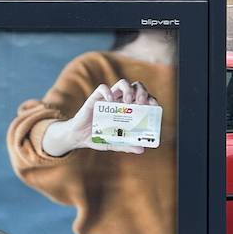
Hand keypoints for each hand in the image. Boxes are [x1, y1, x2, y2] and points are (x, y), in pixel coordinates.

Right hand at [42, 79, 156, 157]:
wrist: (79, 137)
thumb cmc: (98, 137)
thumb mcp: (114, 143)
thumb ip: (127, 145)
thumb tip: (141, 149)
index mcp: (129, 110)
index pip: (144, 98)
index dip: (151, 99)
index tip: (154, 106)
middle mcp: (120, 101)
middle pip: (136, 87)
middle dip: (142, 92)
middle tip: (141, 103)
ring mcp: (108, 98)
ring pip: (122, 83)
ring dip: (128, 89)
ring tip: (128, 101)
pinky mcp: (95, 98)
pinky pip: (102, 88)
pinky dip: (108, 92)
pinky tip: (110, 101)